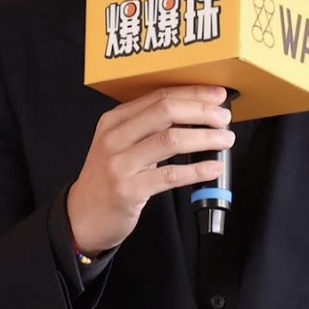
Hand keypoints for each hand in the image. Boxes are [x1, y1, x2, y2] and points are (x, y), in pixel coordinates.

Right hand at [66, 85, 232, 253]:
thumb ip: (148, 128)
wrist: (84, 215)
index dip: (192, 93)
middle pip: (165, 112)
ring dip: (205, 137)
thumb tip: (193, 114)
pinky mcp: (128, 190)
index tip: (216, 95)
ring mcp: (119, 164)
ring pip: (170, 140)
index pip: (159, 96)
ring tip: (225, 139)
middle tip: (223, 117)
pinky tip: (213, 167)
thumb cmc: (108, 177)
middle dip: (201, 111)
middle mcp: (114, 137)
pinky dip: (197, 170)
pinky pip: (170, 175)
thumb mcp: (120, 144)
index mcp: (114, 120)